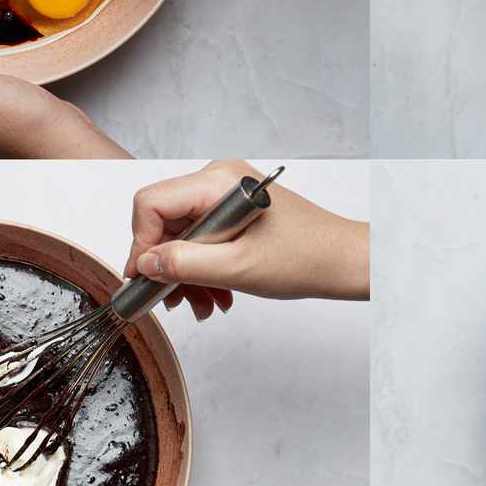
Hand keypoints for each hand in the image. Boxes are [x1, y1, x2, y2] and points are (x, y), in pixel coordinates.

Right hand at [124, 160, 369, 318]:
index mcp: (218, 181)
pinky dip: (204, 269)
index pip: (152, 203)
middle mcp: (219, 180)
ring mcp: (227, 196)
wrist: (344, 261)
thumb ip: (184, 264)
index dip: (141, 244)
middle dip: (168, 266)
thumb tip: (145, 264)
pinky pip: (203, 239)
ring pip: (183, 235)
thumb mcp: (237, 268)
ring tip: (206, 305)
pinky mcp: (235, 212)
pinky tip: (218, 295)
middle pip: (165, 221)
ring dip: (187, 274)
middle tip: (177, 302)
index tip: (145, 280)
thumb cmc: (306, 258)